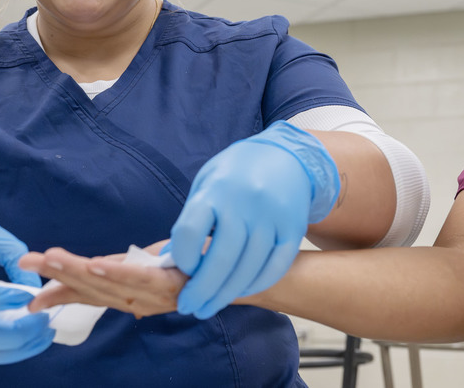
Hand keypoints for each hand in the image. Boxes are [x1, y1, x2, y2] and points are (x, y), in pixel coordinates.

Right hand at [21, 242, 186, 317]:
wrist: (237, 269)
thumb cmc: (190, 264)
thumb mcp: (146, 263)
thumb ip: (116, 266)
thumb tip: (82, 266)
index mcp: (129, 296)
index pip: (86, 294)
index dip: (57, 293)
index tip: (27, 294)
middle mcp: (138, 302)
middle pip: (91, 289)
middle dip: (57, 277)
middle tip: (27, 263)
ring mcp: (153, 296)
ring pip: (108, 285)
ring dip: (76, 273)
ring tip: (50, 261)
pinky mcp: (170, 285)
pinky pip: (137, 279)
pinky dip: (113, 273)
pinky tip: (93, 265)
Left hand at [169, 121, 339, 318]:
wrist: (287, 156)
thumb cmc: (237, 173)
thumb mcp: (207, 184)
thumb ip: (191, 220)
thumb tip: (169, 260)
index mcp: (216, 189)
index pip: (190, 232)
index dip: (182, 258)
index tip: (181, 269)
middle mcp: (245, 202)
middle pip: (221, 259)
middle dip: (201, 290)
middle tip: (188, 307)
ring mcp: (272, 216)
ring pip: (248, 268)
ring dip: (226, 294)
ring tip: (209, 307)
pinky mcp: (293, 229)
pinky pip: (275, 267)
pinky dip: (256, 284)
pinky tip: (240, 291)